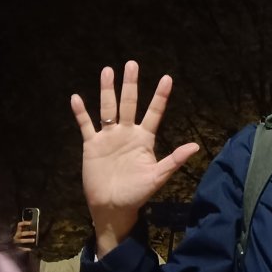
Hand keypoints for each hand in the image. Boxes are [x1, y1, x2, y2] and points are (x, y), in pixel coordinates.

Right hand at [13, 222, 36, 249]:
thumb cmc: (21, 237)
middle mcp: (16, 235)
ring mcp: (16, 242)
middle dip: (28, 233)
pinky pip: (21, 248)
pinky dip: (25, 249)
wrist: (12, 247)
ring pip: (21, 241)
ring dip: (28, 240)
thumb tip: (35, 224)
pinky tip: (30, 249)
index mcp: (18, 230)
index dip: (25, 223)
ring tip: (34, 240)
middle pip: (22, 233)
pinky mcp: (17, 247)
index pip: (20, 225)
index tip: (31, 223)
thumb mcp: (23, 232)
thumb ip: (27, 228)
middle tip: (35, 232)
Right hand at [71, 60, 198, 253]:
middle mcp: (127, 133)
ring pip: (108, 108)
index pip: (154, 112)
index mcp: (144, 138)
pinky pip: (86, 125)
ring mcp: (109, 137)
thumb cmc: (137, 193)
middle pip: (129, 103)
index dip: (160, 96)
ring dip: (107, 90)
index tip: (167, 78)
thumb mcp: (158, 177)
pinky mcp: (92, 145)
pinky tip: (76, 98)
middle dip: (131, 84)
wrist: (112, 208)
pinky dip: (81, 112)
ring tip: (107, 71)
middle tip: (132, 64)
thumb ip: (174, 160)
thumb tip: (196, 147)